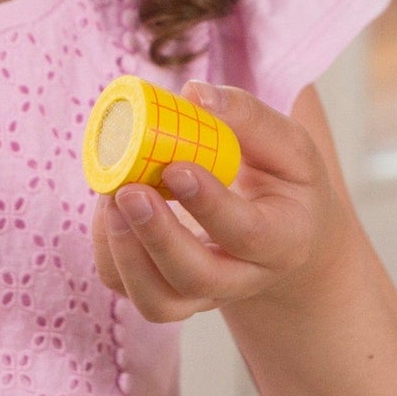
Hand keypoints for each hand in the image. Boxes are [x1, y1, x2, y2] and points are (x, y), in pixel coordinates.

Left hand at [90, 81, 354, 322]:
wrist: (287, 237)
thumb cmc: (285, 183)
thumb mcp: (289, 147)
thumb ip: (249, 119)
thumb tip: (194, 95)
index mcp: (284, 239)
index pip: (247, 233)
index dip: (209, 204)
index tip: (176, 167)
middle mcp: (243, 277)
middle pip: (197, 278)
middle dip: (156, 236)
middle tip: (128, 190)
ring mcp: (203, 292)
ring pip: (158, 301)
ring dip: (125, 252)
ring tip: (111, 196)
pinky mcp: (168, 291)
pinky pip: (127, 288)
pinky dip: (107, 253)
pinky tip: (107, 207)